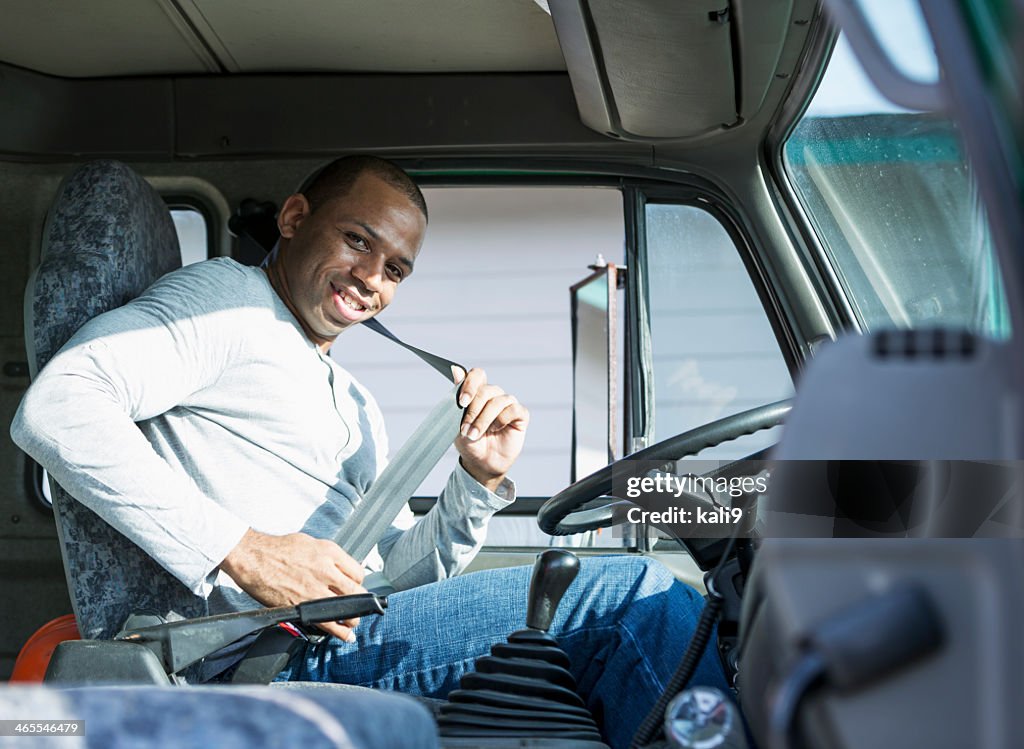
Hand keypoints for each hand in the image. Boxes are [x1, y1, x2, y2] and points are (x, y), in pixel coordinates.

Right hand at [220, 528, 365, 641]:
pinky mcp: (301, 607)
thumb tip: (341, 568)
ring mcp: (314, 591)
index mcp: (330, 553)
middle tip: (359, 607)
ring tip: (352, 623)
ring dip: (352, 619)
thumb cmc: (279, 549)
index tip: (356, 587)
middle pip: (356, 592)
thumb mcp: (312, 543)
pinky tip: (345, 636)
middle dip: (361, 602)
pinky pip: (325, 622)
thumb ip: (329, 557)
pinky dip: (338, 631)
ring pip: (345, 610)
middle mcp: (326, 572)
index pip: (358, 572)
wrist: (254, 558)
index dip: (359, 583)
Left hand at [453, 368, 528, 491]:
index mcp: (477, 393)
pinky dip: (502, 420)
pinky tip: (496, 429)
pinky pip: (514, 409)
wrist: (482, 464)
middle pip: (486, 390)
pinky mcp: (520, 415)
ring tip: (476, 435)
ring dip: (484, 419)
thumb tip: (455, 369)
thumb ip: (457, 397)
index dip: (470, 384)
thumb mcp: (456, 423)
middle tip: (466, 429)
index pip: (477, 375)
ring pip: (498, 401)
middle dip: (473, 411)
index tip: (462, 402)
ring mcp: (507, 404)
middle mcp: (493, 396)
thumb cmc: (469, 442)